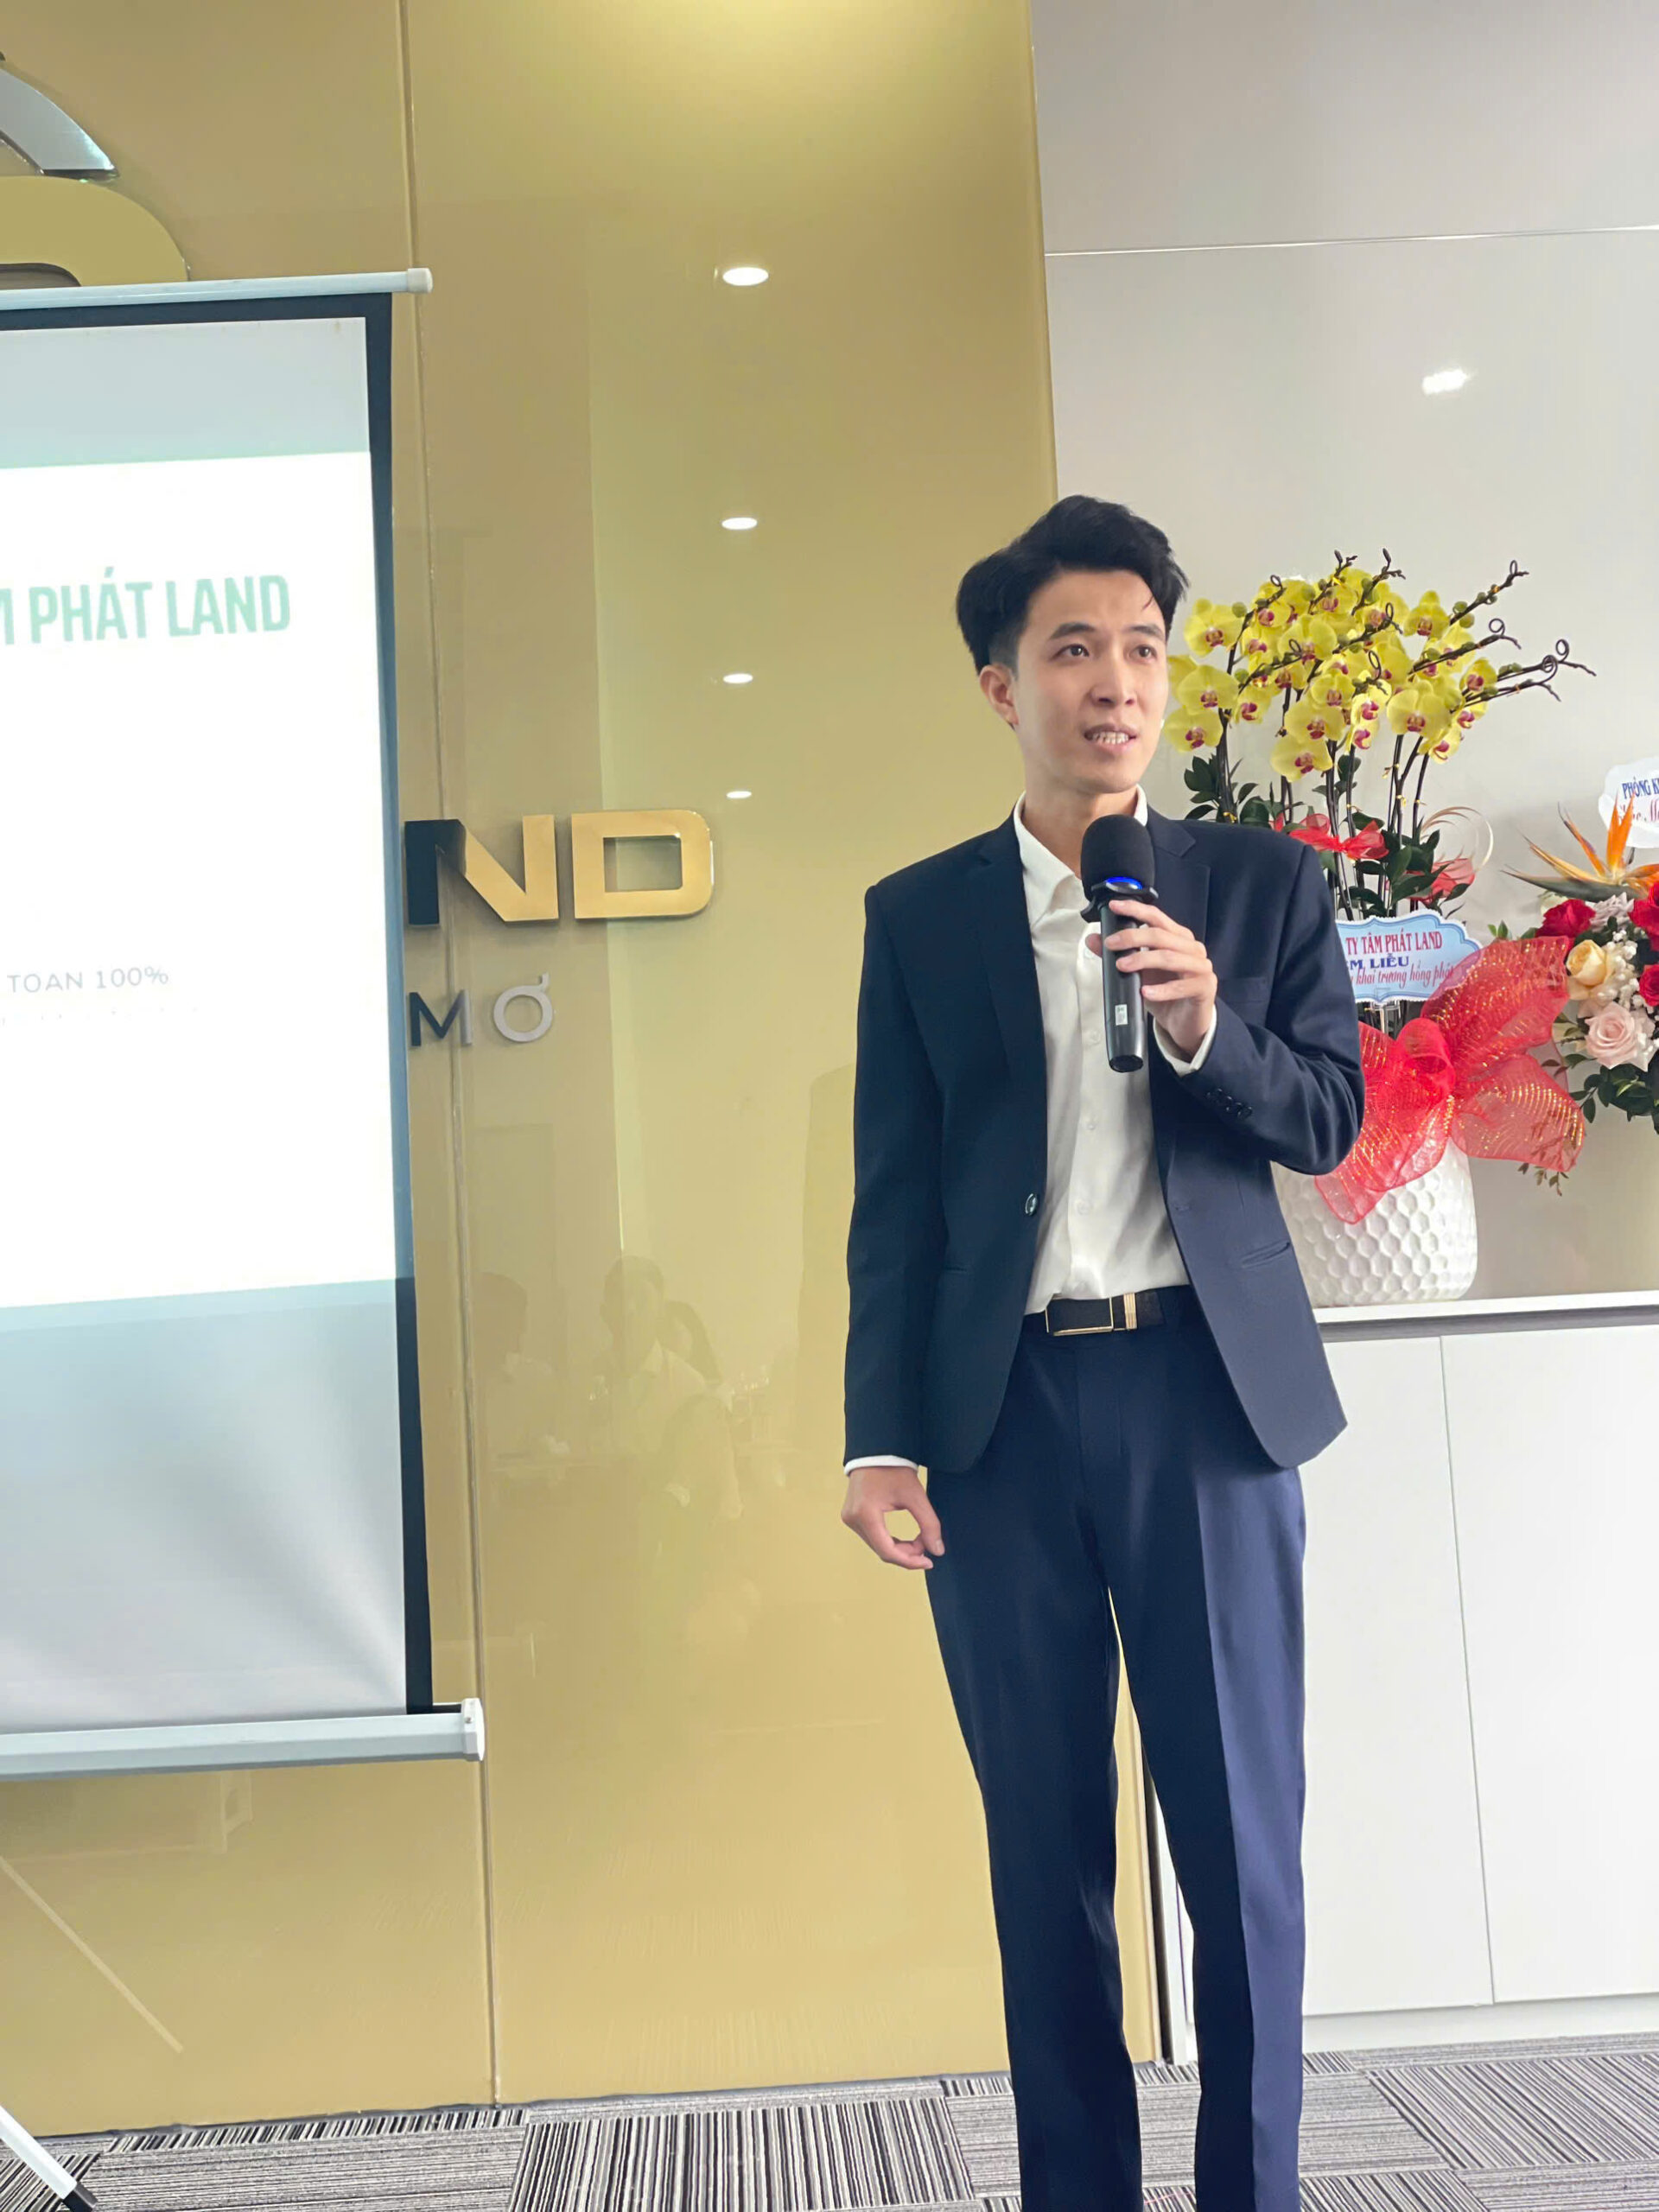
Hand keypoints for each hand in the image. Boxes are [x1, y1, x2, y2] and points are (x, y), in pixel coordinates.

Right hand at [841, 1462, 944, 1569]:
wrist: (876, 1450)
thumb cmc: (894, 1469)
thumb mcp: (915, 1496)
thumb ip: (929, 1525)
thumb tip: (937, 1551)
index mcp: (866, 1514)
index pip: (887, 1550)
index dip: (909, 1561)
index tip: (928, 1562)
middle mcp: (853, 1519)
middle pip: (882, 1550)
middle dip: (907, 1553)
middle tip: (927, 1546)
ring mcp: (849, 1518)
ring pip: (877, 1546)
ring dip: (899, 1548)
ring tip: (919, 1540)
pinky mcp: (851, 1516)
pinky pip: (872, 1537)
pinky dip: (890, 1541)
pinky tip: (905, 1539)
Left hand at [1086, 896, 1217, 1059]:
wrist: (1185, 1022)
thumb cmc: (1165, 993)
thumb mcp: (1140, 972)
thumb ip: (1120, 953)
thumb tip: (1093, 940)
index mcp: (1178, 937)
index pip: (1157, 917)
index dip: (1135, 910)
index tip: (1114, 907)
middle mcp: (1192, 948)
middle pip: (1161, 935)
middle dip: (1132, 937)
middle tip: (1111, 944)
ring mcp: (1201, 967)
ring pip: (1170, 957)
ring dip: (1143, 960)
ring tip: (1122, 966)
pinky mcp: (1204, 988)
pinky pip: (1181, 987)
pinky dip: (1161, 990)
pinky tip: (1145, 992)